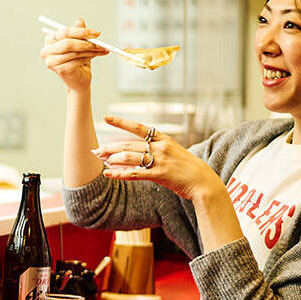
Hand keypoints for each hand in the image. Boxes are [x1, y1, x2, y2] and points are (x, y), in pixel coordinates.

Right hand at [41, 18, 107, 92]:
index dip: (81, 31)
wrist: (78, 80)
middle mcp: (47, 51)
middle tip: (99, 42)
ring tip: (102, 49)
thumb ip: (77, 32)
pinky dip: (89, 57)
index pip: (64, 32)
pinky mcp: (60, 70)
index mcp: (49, 41)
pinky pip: (78, 60)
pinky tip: (96, 56)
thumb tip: (80, 21)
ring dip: (91, 50)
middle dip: (86, 41)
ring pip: (75, 52)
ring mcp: (52, 62)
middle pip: (68, 42)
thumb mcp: (79, 44)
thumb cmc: (77, 60)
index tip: (96, 33)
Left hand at [92, 115, 223, 200]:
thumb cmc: (186, 167)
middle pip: (128, 144)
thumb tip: (134, 151)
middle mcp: (161, 147)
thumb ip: (156, 148)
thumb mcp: (173, 151)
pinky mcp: (159, 175)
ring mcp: (160, 160)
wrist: (203, 182)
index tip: (106, 117)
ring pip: (129, 157)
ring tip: (103, 161)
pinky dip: (119, 174)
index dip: (121, 122)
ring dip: (113, 159)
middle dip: (110, 147)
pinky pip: (134, 173)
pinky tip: (108, 174)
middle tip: (97, 150)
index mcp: (163, 139)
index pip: (139, 127)